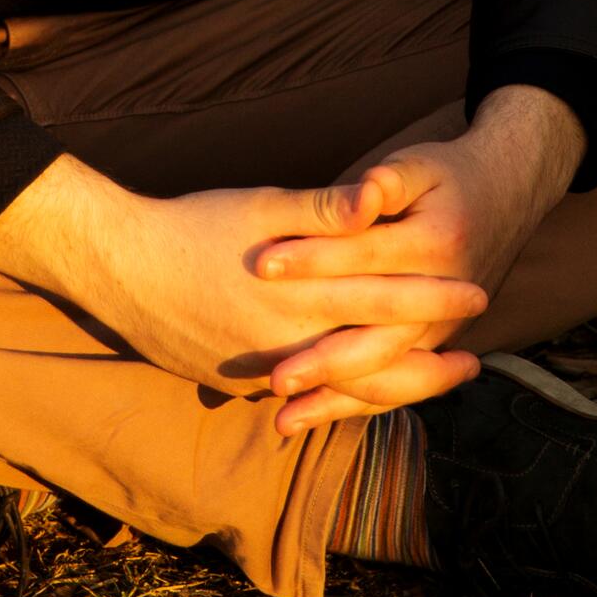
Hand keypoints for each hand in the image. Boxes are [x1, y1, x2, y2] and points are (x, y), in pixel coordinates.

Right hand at [0, 154, 487, 412]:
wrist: (118, 268)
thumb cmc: (192, 224)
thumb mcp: (260, 203)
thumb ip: (323, 208)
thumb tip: (377, 199)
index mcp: (297, 293)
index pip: (384, 299)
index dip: (434, 298)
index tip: (478, 294)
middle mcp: (285, 343)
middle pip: (375, 359)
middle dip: (428, 360)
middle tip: (475, 361)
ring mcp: (260, 372)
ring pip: (343, 390)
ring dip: (394, 387)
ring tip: (433, 382)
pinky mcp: (239, 384)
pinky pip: (306, 397)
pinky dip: (344, 396)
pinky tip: (366, 390)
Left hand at [260, 85, 586, 431]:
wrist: (507, 192)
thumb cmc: (449, 177)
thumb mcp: (422, 164)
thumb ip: (391, 181)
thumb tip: (367, 188)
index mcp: (437, 243)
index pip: (365, 256)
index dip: (313, 257)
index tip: (262, 266)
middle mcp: (445, 295)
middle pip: (378, 335)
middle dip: (324, 359)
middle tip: (274, 377)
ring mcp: (442, 327)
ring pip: (388, 373)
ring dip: (336, 398)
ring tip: (284, 421)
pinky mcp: (434, 343)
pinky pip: (396, 383)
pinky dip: (356, 404)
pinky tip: (311, 418)